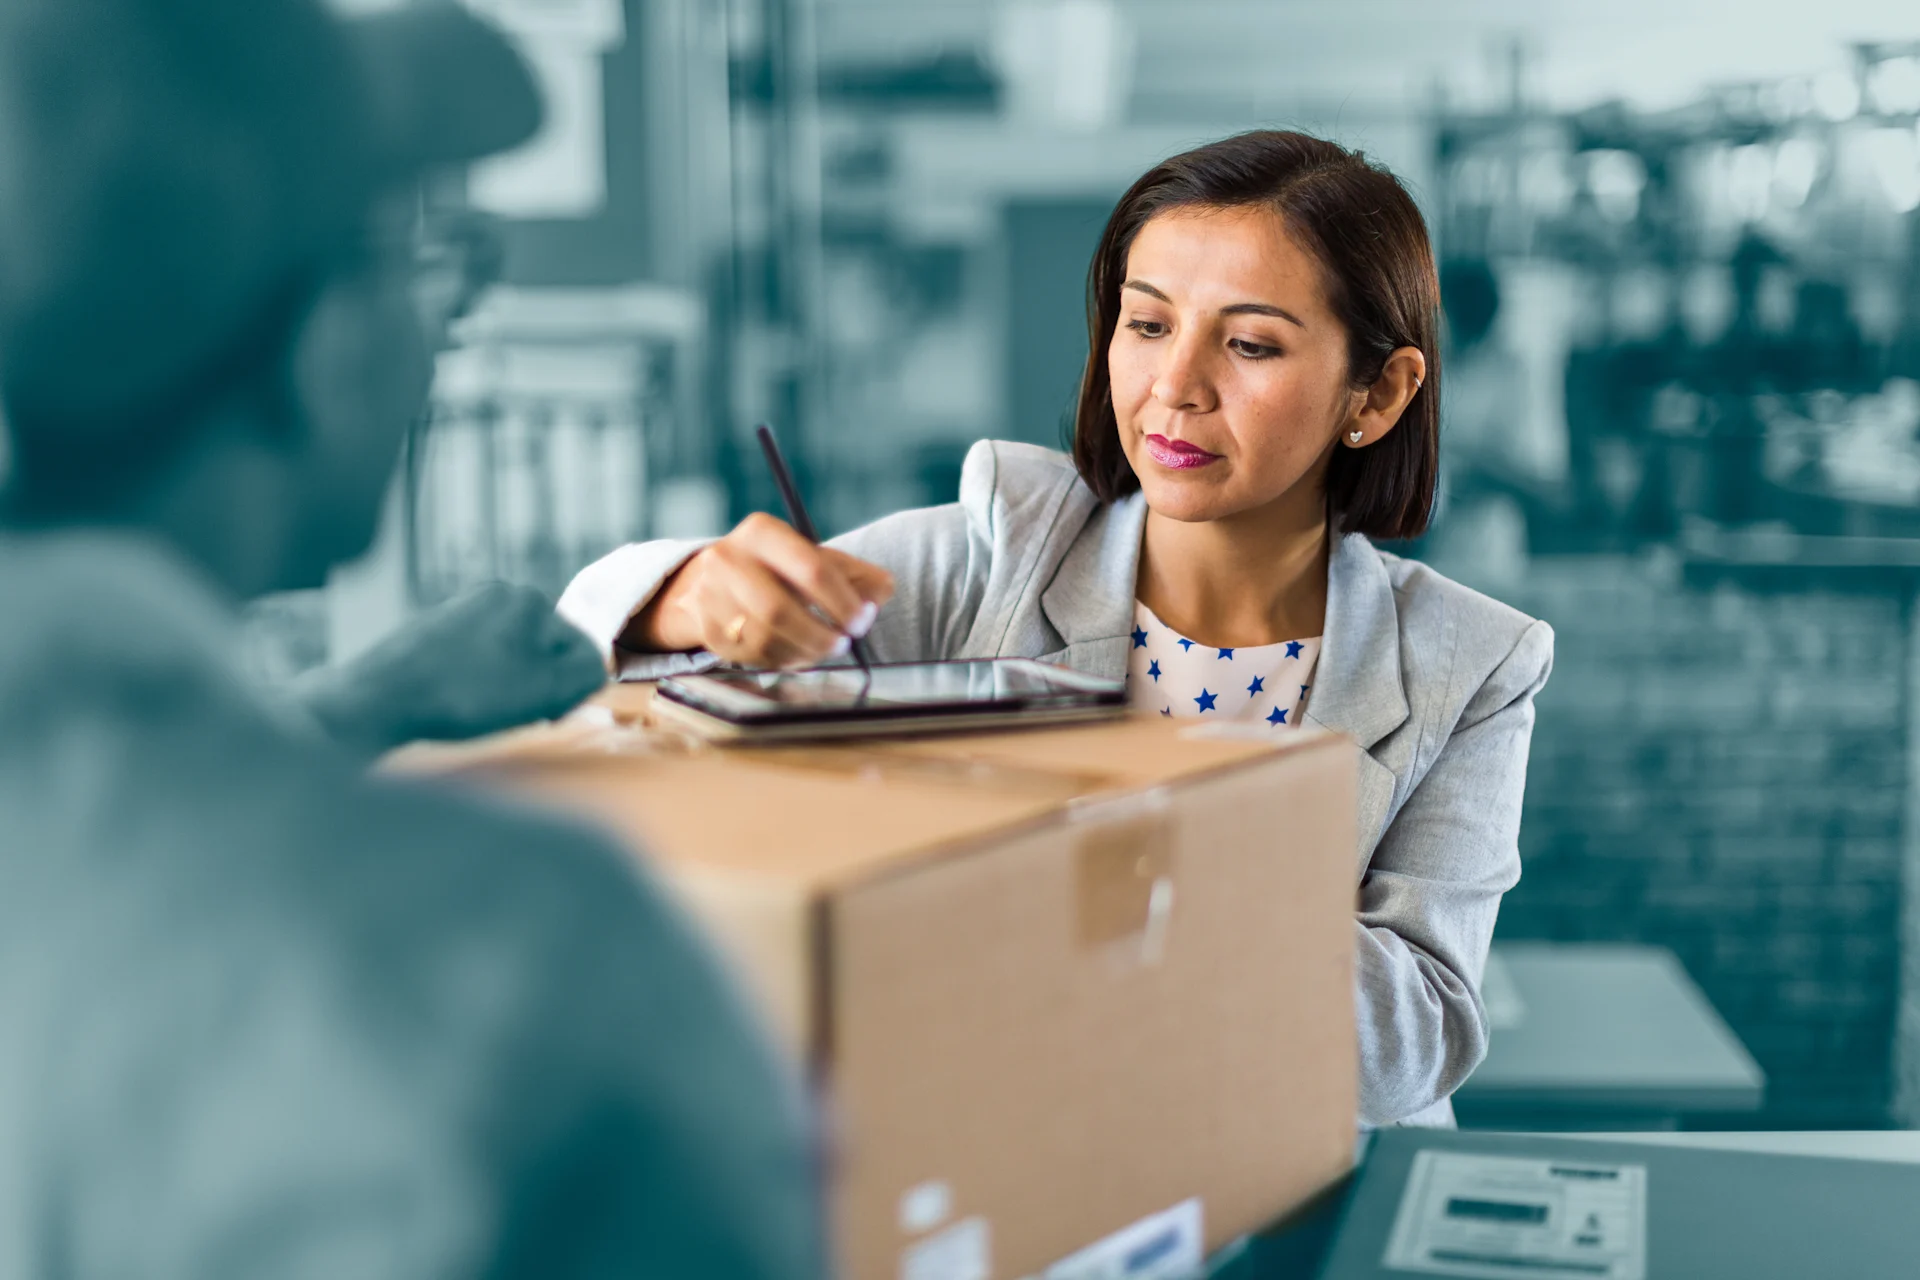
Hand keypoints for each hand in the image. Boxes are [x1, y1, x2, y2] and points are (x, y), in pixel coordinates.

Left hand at [298, 582, 605, 753]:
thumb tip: (595, 666)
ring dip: (510, 690)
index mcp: (527, 599)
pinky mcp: (435, 634)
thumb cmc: (464, 696)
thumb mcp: (544, 688)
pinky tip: (459, 704)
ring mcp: (462, 612)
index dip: (570, 689)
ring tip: (482, 711)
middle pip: (545, 652)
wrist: (376, 701)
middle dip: (539, 686)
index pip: (580, 649)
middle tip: (513, 713)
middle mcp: (495, 595)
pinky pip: (479, 664)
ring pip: (512, 660)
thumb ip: (586, 672)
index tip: (544, 712)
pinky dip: (478, 687)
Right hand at [628, 512, 893, 667]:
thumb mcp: (815, 560)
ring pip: (764, 637)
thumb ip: (857, 575)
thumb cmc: (777, 573)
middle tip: (842, 644)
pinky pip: (750, 655)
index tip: (862, 621)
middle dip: (820, 634)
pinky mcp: (705, 626)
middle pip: (780, 609)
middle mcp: (728, 558)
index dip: (843, 601)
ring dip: (803, 651)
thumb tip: (882, 591)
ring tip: (822, 650)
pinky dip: (781, 660)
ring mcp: (710, 594)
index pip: (811, 568)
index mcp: (762, 532)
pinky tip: (796, 654)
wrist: (707, 583)